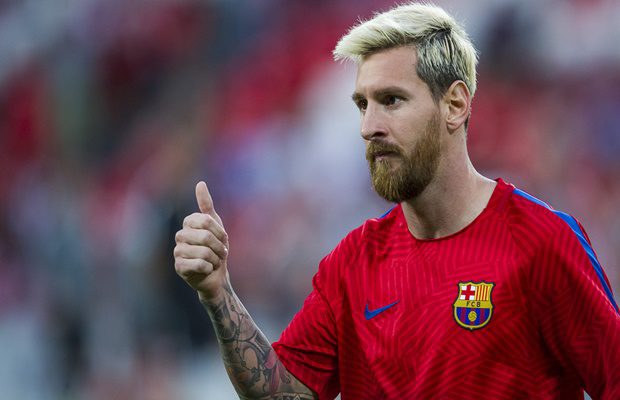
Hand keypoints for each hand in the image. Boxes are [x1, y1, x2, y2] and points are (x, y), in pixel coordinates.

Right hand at [174, 181, 229, 299]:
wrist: (216, 275)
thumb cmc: (216, 249)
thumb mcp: (216, 225)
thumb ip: (207, 205)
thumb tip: (200, 183)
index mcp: (188, 223)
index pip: (206, 221)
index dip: (219, 232)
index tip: (223, 239)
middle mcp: (180, 236)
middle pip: (205, 236)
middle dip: (219, 247)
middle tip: (220, 253)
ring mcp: (178, 252)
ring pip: (204, 252)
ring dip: (215, 259)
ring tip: (214, 262)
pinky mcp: (179, 267)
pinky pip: (200, 264)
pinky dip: (209, 268)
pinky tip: (206, 270)